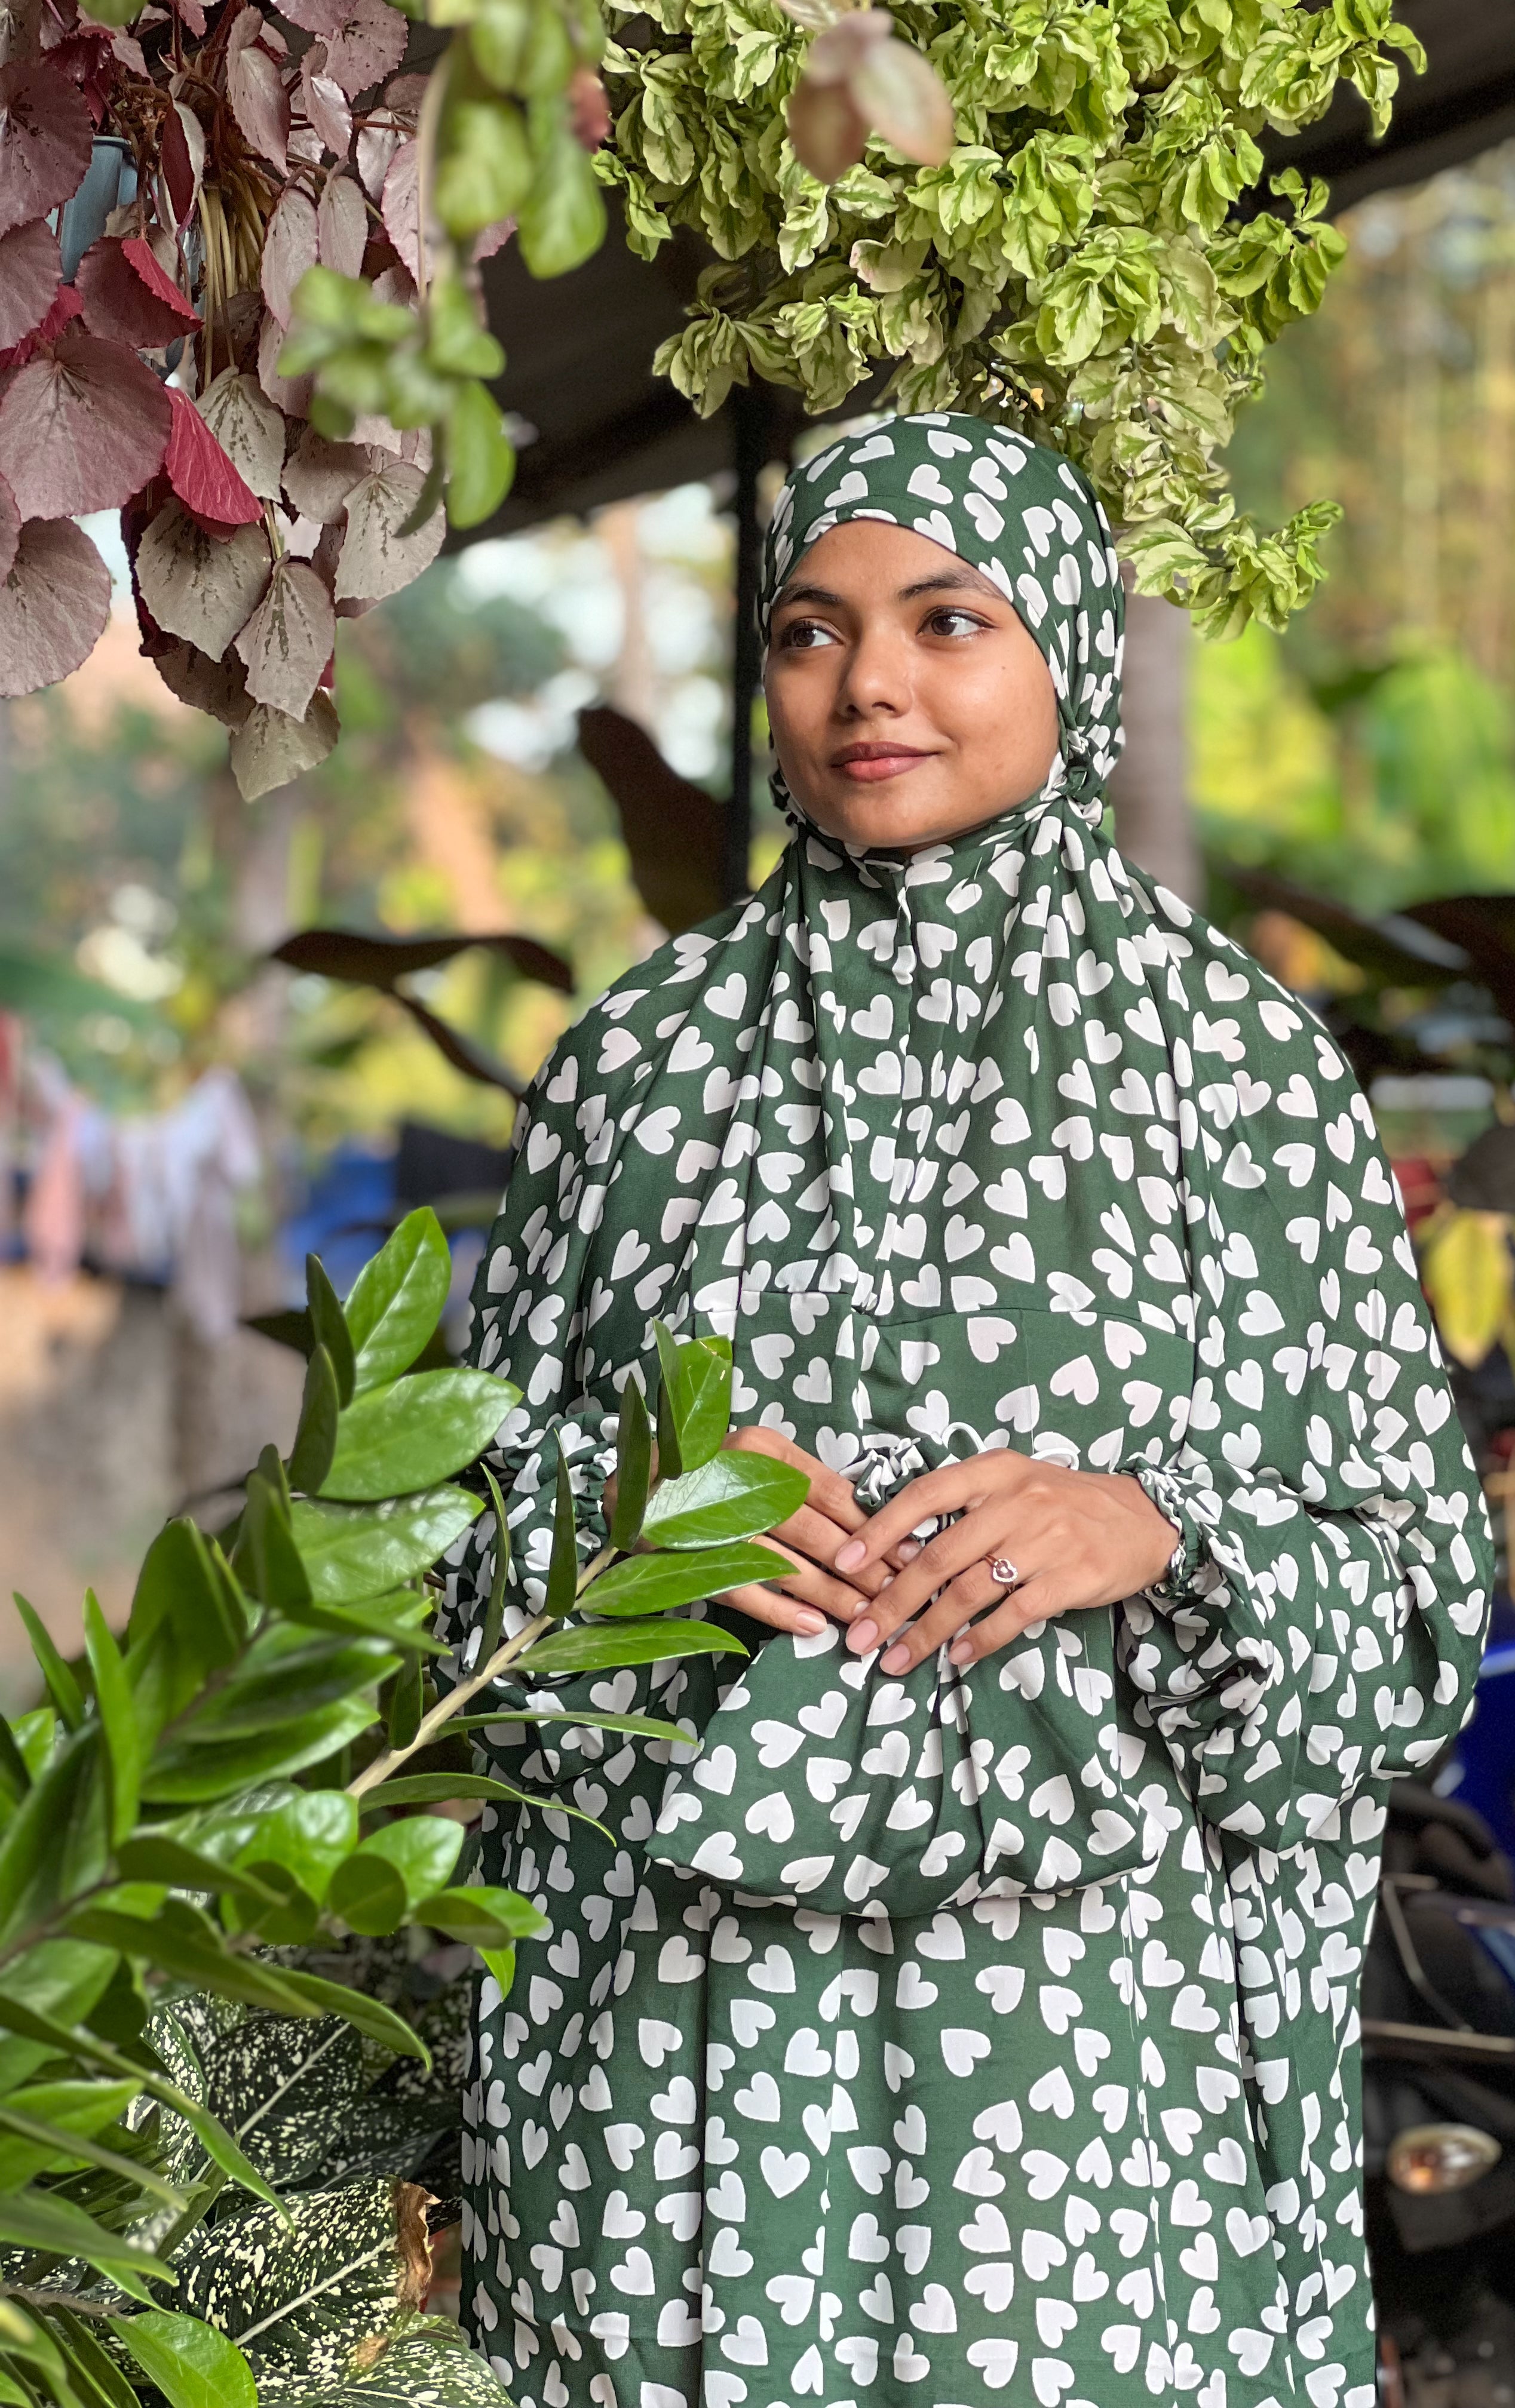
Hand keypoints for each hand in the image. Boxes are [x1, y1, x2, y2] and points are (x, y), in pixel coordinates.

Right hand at [703, 1428, 894, 1640]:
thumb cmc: (714, 1474)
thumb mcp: (762, 1461)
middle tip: (897, 1594)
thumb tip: (873, 1522)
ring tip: (864, 1616)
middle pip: (815, 1532)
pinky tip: (812, 1627)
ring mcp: (712, 1523)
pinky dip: (779, 1611)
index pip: (833, 1493)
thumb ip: (808, 1485)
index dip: (877, 1527)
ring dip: (829, 1594)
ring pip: (784, 1565)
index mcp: (764, 1450)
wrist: (637, 1488)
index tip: (910, 1552)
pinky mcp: (691, 1558)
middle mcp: (739, 1480)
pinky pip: (743, 1590)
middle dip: (863, 1568)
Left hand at [831, 1451, 1179, 1676]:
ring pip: (970, 1590)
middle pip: (939, 1555)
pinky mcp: (1071, 1577)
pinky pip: (1013, 1614)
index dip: (881, 1529)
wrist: (1143, 1518)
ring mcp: (1046, 1539)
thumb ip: (964, 1508)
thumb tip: (896, 1551)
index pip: (925, 1494)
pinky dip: (980, 1639)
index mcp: (995, 1471)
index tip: (844, 1562)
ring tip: (896, 1659)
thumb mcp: (1014, 1484)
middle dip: (893, 1601)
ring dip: (927, 1631)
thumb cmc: (1063, 1504)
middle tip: (860, 1635)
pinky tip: (957, 1657)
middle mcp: (1018, 1500)